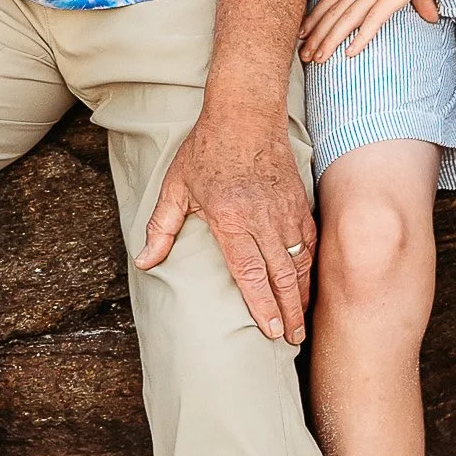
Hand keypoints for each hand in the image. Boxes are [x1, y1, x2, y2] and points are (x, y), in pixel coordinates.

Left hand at [135, 106, 315, 343]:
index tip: (270, 332)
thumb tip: (144, 262)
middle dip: (288, 312)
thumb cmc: (206, 150)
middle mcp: (263, 219)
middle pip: (280, 276)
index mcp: (231, 218)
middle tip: (292, 341)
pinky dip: (309, 268)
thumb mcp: (176, 186)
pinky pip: (310, 243)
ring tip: (300, 323)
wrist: (245, 114)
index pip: (250, 272)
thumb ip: (162, 227)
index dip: (262, 305)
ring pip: (299, 262)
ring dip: (301, 295)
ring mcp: (285, 211)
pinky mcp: (299, 202)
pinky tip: (305, 286)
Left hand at [300, 0, 442, 62]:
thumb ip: (419, 0)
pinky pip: (372, 20)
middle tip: (301, 56)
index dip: (315, 18)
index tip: (301, 32)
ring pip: (346, 20)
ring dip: (329, 41)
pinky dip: (360, 37)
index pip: (332, 0)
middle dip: (315, 36)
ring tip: (316, 59)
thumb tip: (430, 17)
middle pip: (333, 13)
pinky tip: (349, 53)